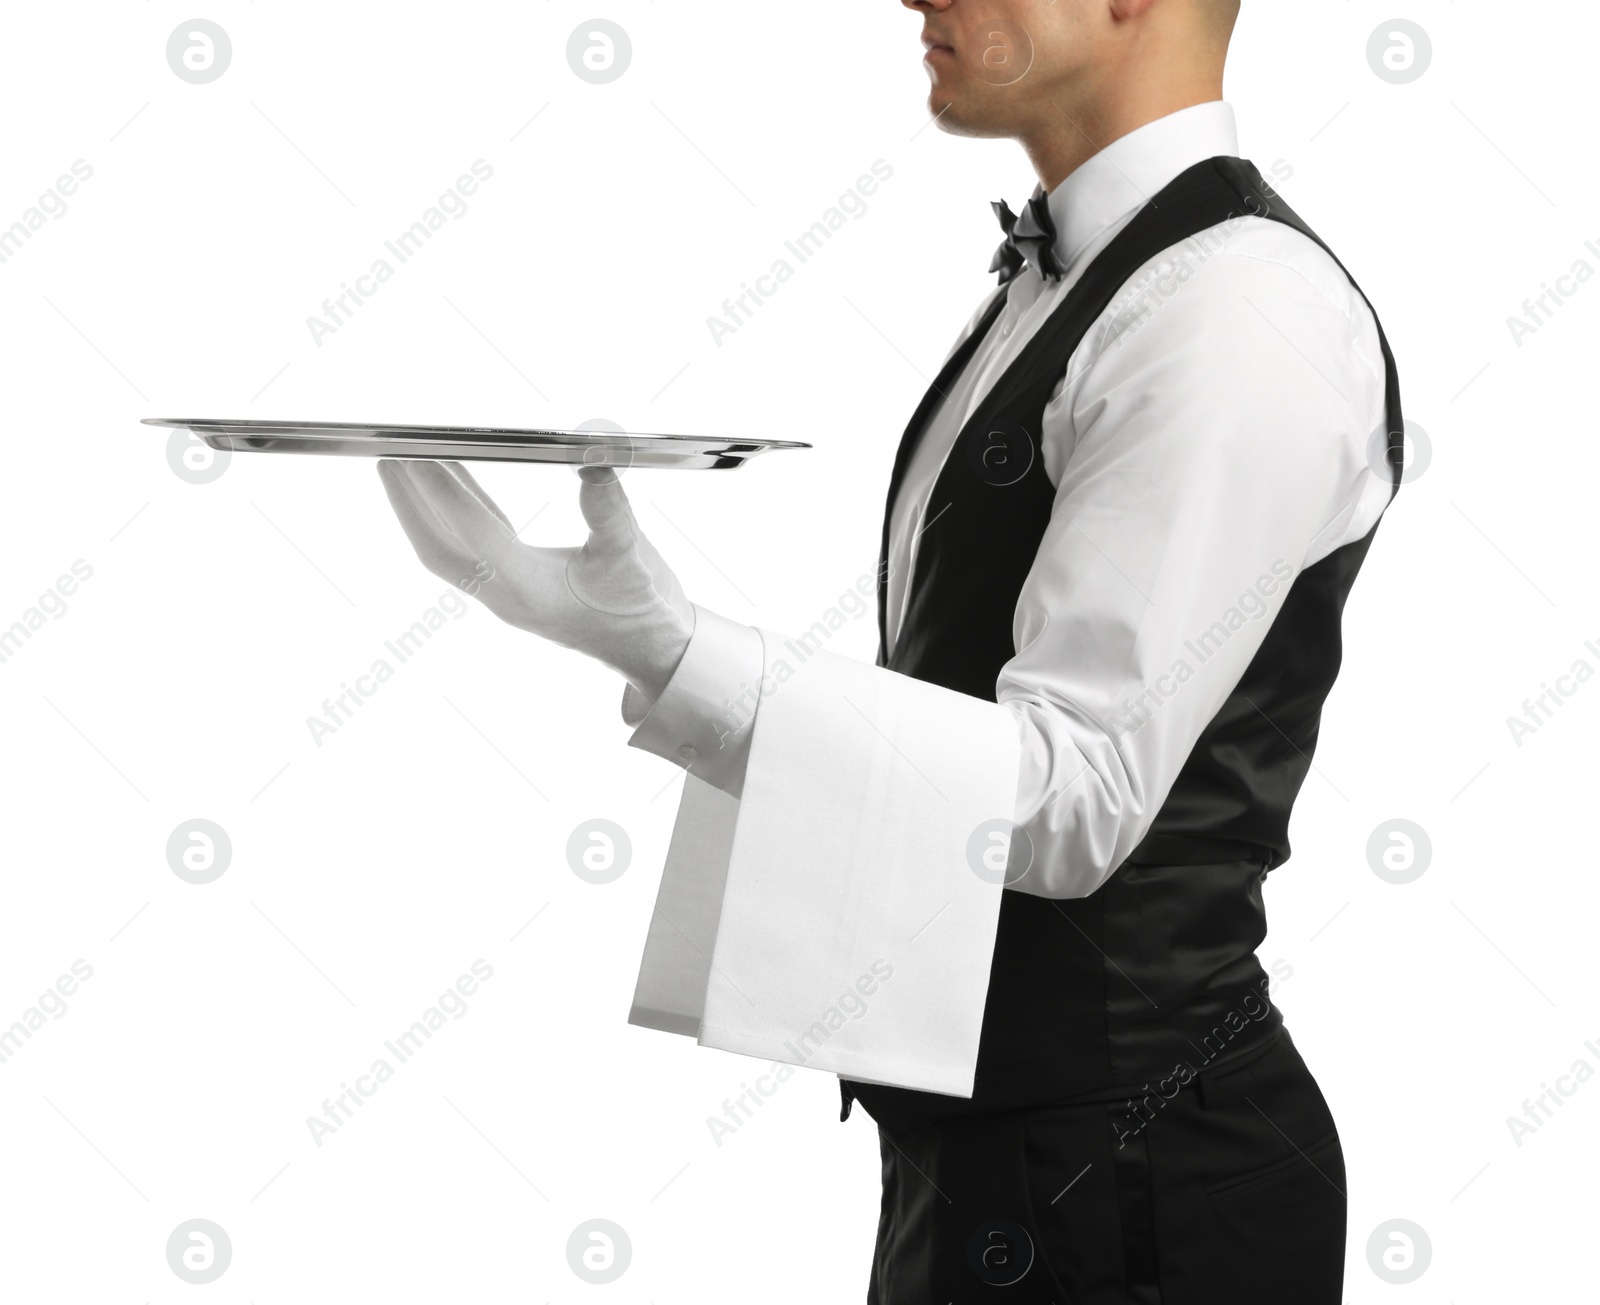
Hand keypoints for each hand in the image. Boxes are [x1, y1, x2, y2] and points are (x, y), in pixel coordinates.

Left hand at [377, 459, 694, 699]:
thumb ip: (610, 510)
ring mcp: (509, 594)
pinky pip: (474, 547)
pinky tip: (458, 481)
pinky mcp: (518, 586)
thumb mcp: (635, 556)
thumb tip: (593, 461)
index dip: (445, 491)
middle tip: (387, 456)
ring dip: (422, 510)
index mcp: (532, 592)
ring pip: (449, 549)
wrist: (654, 651)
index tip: (420, 454)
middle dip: (408, 504)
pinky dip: (458, 512)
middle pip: (439, 548)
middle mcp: (509, 596)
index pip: (476, 535)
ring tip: (403, 464)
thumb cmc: (645, 610)